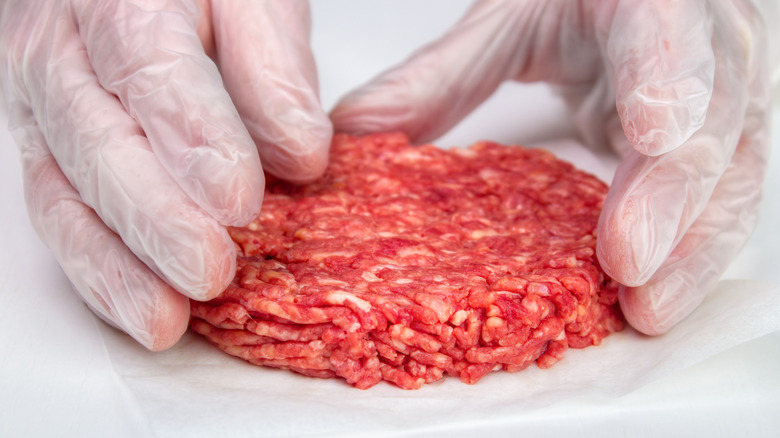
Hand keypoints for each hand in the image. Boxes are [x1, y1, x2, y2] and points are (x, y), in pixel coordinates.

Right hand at [0, 0, 330, 349]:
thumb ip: (272, 65)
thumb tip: (299, 152)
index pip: (147, 65)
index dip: (191, 135)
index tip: (238, 198)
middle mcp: (56, 46)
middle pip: (94, 139)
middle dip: (154, 216)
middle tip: (209, 268)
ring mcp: (39, 102)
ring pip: (61, 190)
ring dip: (114, 264)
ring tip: (167, 318)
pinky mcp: (43, 146)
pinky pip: (56, 212)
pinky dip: (97, 269)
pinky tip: (140, 308)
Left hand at [330, 0, 772, 334]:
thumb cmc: (588, 1)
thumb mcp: (512, 21)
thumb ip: (443, 76)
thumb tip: (352, 131)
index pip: (670, 33)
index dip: (669, 83)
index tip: (652, 136)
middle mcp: (708, 47)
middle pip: (713, 122)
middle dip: (674, 198)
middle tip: (629, 266)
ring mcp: (730, 100)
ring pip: (735, 176)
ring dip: (694, 249)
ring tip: (648, 308)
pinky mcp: (729, 145)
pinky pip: (727, 202)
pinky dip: (694, 252)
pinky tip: (658, 294)